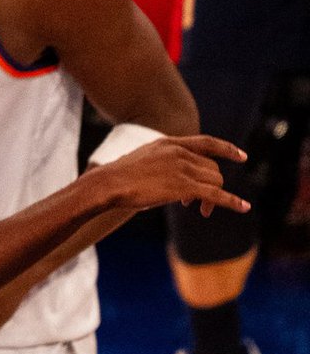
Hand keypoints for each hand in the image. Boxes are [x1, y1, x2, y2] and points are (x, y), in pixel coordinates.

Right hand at [96, 134, 249, 217]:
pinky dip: (233, 202)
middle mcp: (180, 153)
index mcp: (170, 143)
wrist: (110, 183)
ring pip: (215, 181)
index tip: (241, 156)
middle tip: (198, 204)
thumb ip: (162, 161)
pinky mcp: (184, 187)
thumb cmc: (120, 176)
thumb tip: (170, 176)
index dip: (226, 149)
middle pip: (212, 168)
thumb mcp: (143, 159)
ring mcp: (182, 169)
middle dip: (212, 185)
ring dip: (214, 197)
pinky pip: (216, 195)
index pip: (206, 142)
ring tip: (202, 211)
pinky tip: (243, 208)